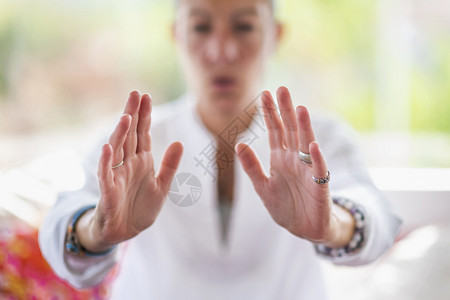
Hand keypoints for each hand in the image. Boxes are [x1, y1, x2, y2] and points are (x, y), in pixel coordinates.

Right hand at [77, 91, 182, 251]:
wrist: (125, 231)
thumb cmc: (141, 208)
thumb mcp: (162, 186)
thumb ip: (170, 165)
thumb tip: (179, 141)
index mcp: (142, 160)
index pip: (143, 133)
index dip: (145, 116)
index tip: (146, 96)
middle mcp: (128, 163)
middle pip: (130, 135)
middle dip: (132, 114)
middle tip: (135, 93)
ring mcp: (116, 175)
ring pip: (117, 149)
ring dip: (121, 133)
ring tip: (126, 116)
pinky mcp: (108, 190)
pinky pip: (105, 173)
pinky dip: (106, 161)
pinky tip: (108, 147)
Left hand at [236, 87, 353, 246]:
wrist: (303, 229)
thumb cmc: (285, 207)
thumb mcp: (262, 187)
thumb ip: (251, 166)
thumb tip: (238, 143)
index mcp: (280, 158)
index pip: (275, 131)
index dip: (270, 113)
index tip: (264, 93)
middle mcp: (295, 159)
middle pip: (290, 131)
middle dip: (286, 111)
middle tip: (282, 89)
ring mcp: (308, 170)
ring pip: (305, 144)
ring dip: (303, 127)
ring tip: (299, 108)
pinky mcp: (319, 186)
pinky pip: (319, 170)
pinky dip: (316, 159)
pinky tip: (312, 145)